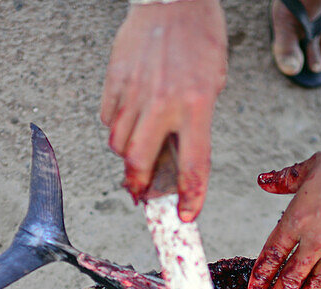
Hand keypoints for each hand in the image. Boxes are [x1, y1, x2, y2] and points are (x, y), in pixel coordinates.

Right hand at [100, 0, 226, 221]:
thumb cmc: (200, 40)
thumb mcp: (212, 84)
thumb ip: (195, 124)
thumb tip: (175, 161)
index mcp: (197, 105)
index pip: (192, 166)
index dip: (189, 198)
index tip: (184, 216)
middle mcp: (164, 102)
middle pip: (138, 163)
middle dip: (138, 186)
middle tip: (142, 192)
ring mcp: (135, 91)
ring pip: (118, 143)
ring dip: (127, 155)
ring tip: (138, 148)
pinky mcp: (115, 79)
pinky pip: (108, 117)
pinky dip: (116, 126)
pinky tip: (130, 116)